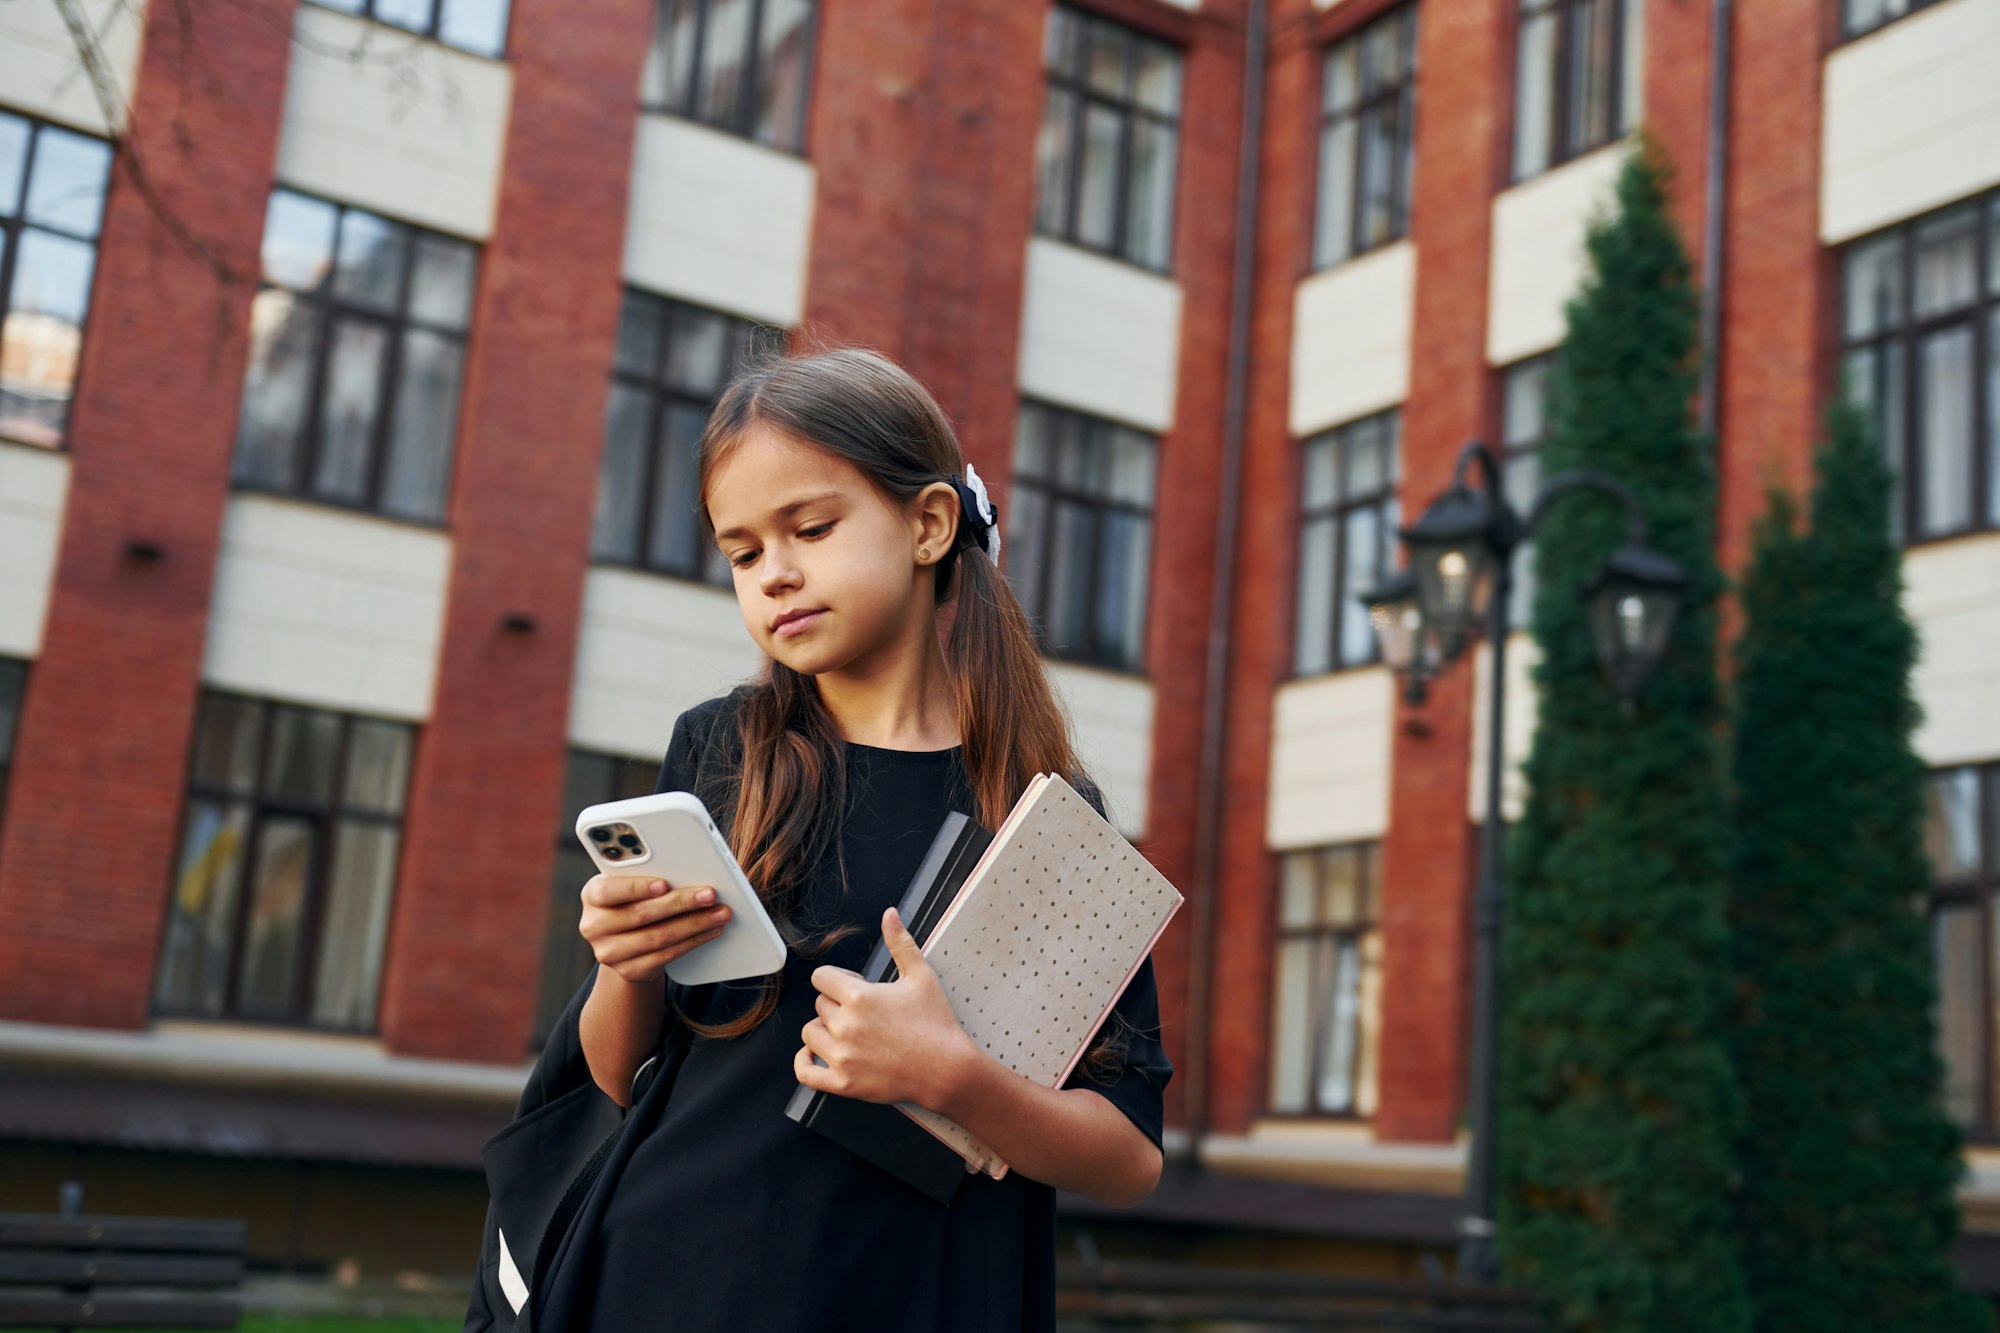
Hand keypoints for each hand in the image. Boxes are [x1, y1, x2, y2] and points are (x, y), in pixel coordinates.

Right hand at [578, 873, 733, 983]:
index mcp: (592, 895)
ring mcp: (608, 952)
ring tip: (720, 913)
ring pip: (657, 937)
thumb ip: (645, 874)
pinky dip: (693, 941)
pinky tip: (710, 931)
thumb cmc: (633, 900)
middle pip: (641, 915)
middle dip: (680, 903)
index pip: (609, 891)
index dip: (636, 888)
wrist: (625, 942)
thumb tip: (687, 868)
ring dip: (694, 924)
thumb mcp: (630, 883)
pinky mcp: (628, 971)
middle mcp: (593, 925)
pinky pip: (665, 956)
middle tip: (710, 894)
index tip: (664, 884)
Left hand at [793, 906, 978, 1108]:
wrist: (947, 1069)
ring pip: (810, 1034)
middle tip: (864, 1013)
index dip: (838, 980)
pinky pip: (806, 1072)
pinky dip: (804, 1062)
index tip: (855, 988)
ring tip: (849, 1033)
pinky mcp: (843, 1083)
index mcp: (860, 997)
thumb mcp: (920, 976)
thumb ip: (900, 942)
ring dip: (824, 1030)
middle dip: (837, 1005)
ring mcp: (842, 1057)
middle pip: (819, 1005)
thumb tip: (889, 914)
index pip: (821, 978)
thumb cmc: (936, 1024)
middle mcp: (846, 1026)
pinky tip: (813, 1054)